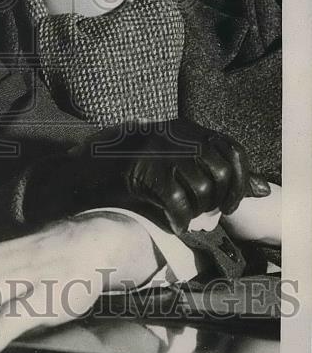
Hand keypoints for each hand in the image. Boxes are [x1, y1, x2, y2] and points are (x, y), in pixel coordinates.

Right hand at [30, 119, 271, 234]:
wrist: (91, 166)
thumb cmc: (140, 166)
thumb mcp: (180, 161)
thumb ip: (219, 171)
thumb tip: (262, 190)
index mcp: (189, 128)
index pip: (232, 150)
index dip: (239, 179)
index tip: (230, 202)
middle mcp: (177, 134)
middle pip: (218, 171)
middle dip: (219, 198)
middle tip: (209, 212)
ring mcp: (160, 151)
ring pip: (199, 187)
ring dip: (198, 210)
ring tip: (188, 216)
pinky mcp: (144, 170)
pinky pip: (176, 200)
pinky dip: (180, 218)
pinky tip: (176, 224)